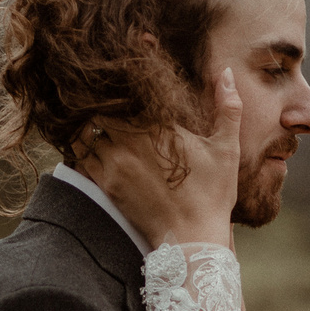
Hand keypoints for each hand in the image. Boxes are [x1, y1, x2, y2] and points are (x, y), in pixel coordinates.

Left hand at [83, 66, 242, 249]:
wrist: (193, 238)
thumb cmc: (213, 194)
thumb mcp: (227, 148)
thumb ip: (228, 107)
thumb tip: (225, 72)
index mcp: (160, 126)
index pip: (129, 91)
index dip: (123, 83)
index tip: (124, 78)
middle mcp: (132, 140)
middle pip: (103, 106)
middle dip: (105, 102)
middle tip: (108, 99)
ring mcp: (116, 162)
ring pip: (87, 129)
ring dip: (91, 123)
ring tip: (98, 120)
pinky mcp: (106, 183)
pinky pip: (81, 155)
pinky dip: (82, 146)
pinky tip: (92, 143)